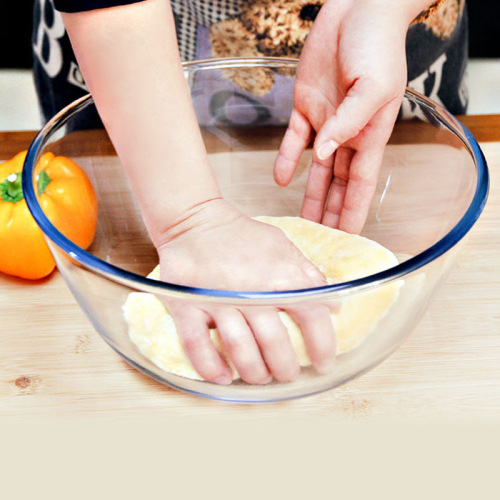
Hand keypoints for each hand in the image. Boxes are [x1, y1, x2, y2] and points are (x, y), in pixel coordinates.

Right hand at [156, 199, 336, 384]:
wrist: (195, 221)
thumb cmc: (242, 236)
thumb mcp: (283, 246)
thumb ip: (307, 276)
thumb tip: (332, 305)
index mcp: (280, 275)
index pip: (312, 316)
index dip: (323, 346)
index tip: (324, 363)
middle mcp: (250, 290)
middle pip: (274, 343)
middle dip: (285, 368)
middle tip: (287, 374)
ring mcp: (217, 299)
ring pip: (239, 349)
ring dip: (254, 372)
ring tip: (260, 377)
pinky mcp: (187, 305)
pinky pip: (197, 345)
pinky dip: (211, 367)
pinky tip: (224, 376)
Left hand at [274, 0, 410, 233]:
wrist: (357, 9)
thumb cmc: (376, 45)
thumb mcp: (374, 87)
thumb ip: (350, 123)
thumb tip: (325, 154)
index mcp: (370, 134)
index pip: (361, 184)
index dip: (354, 212)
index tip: (348, 238)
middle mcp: (347, 135)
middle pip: (338, 184)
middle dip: (331, 212)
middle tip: (322, 240)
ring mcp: (325, 122)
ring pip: (316, 169)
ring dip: (310, 195)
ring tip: (302, 221)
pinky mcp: (305, 107)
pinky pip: (293, 139)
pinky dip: (286, 158)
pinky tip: (280, 179)